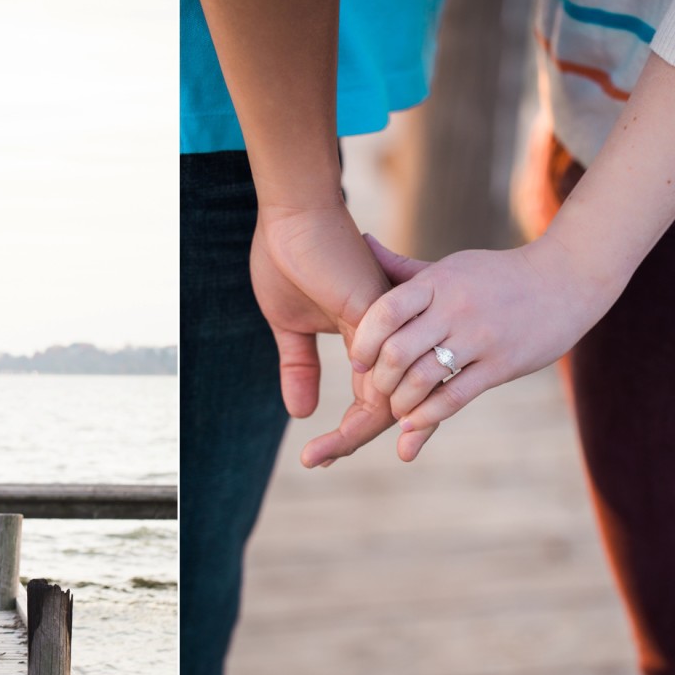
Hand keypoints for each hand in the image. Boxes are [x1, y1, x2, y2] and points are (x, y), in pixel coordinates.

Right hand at [250, 208, 437, 463]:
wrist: (294, 214)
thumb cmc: (290, 257)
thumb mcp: (289, 325)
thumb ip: (299, 367)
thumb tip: (299, 412)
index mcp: (367, 339)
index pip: (368, 397)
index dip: (346, 428)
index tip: (316, 453)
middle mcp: (385, 340)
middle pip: (381, 406)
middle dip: (346, 440)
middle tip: (314, 461)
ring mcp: (384, 331)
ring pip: (384, 401)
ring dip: (350, 435)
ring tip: (317, 456)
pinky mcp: (375, 320)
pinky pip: (382, 378)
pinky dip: (364, 414)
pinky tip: (341, 433)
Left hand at [350, 234, 607, 458]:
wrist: (567, 280)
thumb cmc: (496, 275)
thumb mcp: (450, 266)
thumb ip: (403, 267)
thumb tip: (363, 242)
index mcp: (437, 283)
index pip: (385, 311)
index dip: (364, 340)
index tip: (358, 361)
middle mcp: (455, 309)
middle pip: (398, 351)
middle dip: (379, 379)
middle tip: (376, 391)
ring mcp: (480, 338)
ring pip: (422, 379)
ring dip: (400, 402)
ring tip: (396, 410)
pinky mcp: (502, 365)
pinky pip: (454, 397)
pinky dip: (427, 416)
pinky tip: (413, 424)